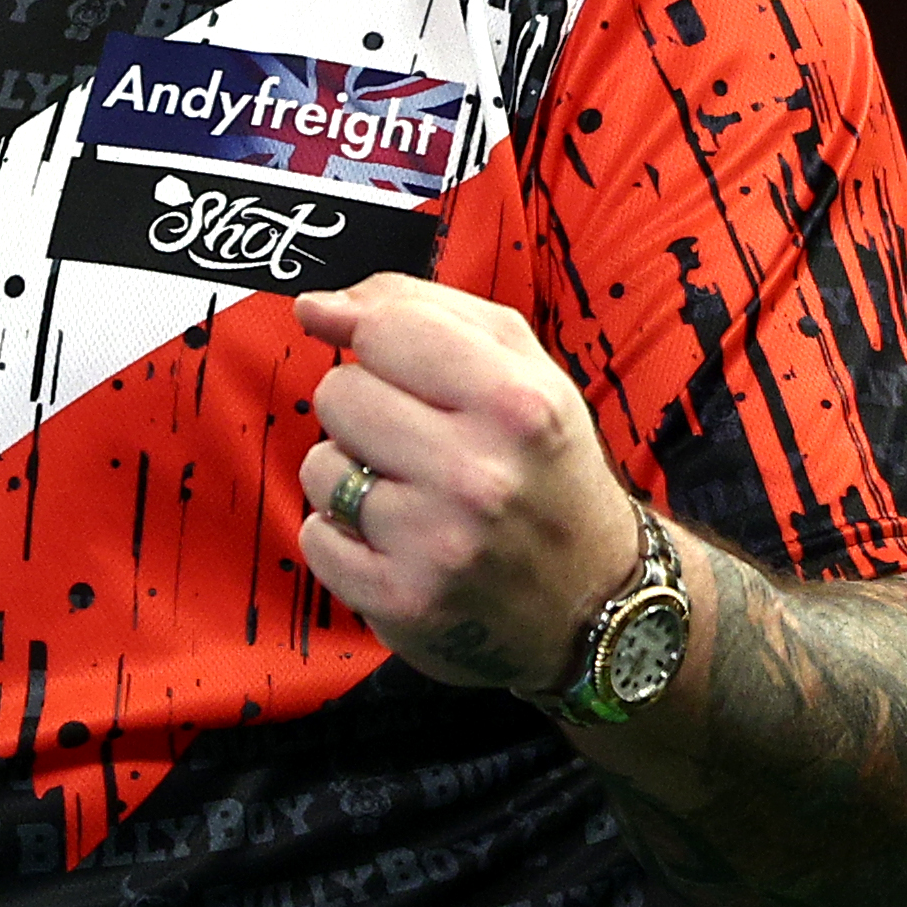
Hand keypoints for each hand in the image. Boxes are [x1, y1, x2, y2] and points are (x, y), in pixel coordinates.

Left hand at [289, 273, 642, 697]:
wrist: (590, 596)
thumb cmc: (544, 465)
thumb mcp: (520, 366)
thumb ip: (421, 311)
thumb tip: (316, 306)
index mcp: (517, 404)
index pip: (385, 330)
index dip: (380, 342)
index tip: (397, 364)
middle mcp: (479, 475)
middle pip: (339, 394)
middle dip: (366, 410)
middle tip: (416, 439)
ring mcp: (437, 543)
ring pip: (320, 467)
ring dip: (352, 475)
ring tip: (409, 493)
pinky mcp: (400, 600)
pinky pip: (316, 538)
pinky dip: (343, 536)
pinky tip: (395, 539)